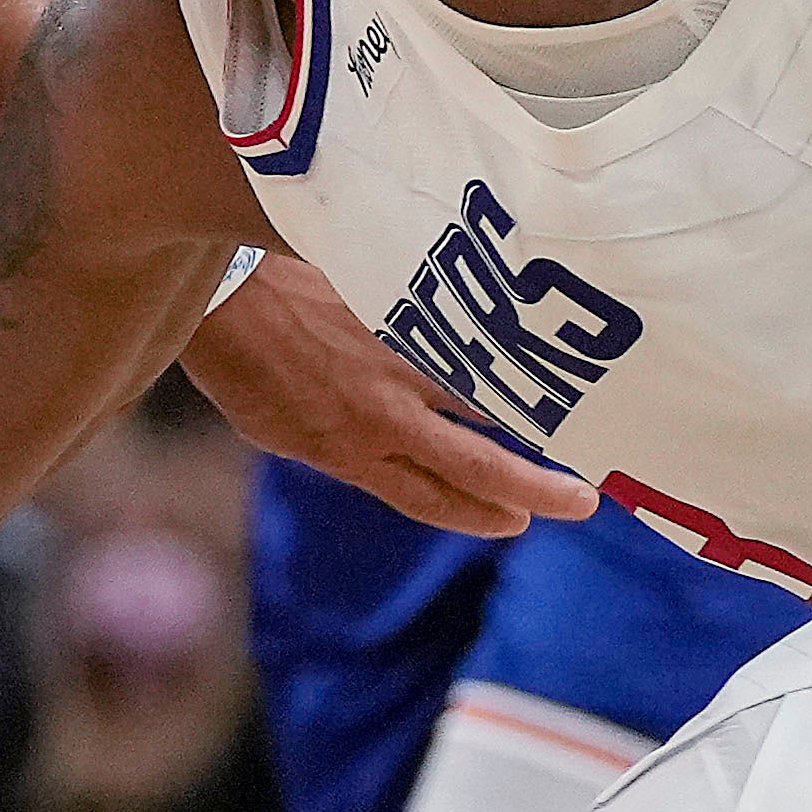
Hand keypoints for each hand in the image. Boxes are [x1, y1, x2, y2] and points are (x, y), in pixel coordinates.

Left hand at [179, 272, 598, 533]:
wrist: (226, 290)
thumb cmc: (241, 364)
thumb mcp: (277, 429)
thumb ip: (336, 445)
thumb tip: (377, 451)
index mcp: (351, 452)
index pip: (431, 497)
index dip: (478, 515)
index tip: (517, 522)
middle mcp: (387, 415)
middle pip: (478, 463)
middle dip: (535, 488)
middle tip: (585, 502)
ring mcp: (402, 361)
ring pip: (487, 396)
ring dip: (536, 413)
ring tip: (579, 422)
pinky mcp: (408, 312)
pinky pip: (467, 336)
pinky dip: (503, 348)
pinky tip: (536, 349)